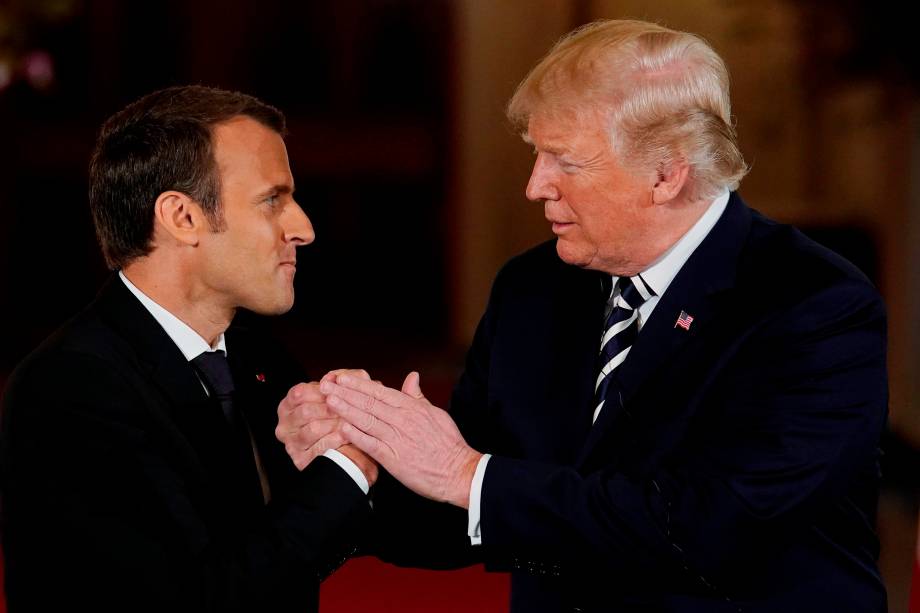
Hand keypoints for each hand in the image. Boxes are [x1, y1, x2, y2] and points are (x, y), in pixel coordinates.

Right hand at [275, 369, 372, 469]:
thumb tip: (335, 377)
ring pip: (312, 429)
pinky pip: (318, 449)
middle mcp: (286, 424)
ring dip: (333, 424)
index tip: (337, 391)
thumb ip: (342, 379)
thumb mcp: (343, 392)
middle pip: (305, 411)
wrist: (352, 446)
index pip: (299, 393)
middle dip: (329, 408)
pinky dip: (334, 440)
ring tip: (350, 420)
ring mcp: (292, 443)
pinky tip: (345, 435)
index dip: (320, 392)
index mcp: (289, 405)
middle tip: (347, 407)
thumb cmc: (343, 416)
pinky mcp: (301, 460)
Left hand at [320, 372, 481, 508]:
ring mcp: (397, 439)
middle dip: (346, 393)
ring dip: (347, 410)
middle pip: (369, 403)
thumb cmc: (448, 444)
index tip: (343, 378)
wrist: (458, 471)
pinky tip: (343, 428)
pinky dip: (357, 436)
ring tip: (330, 401)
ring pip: (367, 420)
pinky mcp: (394, 459)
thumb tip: (411, 377)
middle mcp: (403, 420)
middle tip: (327, 385)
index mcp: (412, 408)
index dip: (359, 385)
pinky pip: (372, 445)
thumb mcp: (436, 413)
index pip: (380, 392)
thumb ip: (418, 396)